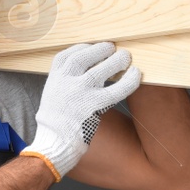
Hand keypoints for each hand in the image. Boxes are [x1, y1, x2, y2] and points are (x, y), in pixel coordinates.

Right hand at [21, 42, 141, 180]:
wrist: (55, 141)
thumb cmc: (56, 120)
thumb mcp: (53, 93)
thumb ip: (65, 80)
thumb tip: (84, 70)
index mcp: (54, 76)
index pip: (69, 54)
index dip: (84, 48)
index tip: (93, 47)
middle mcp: (66, 80)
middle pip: (86, 56)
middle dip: (101, 50)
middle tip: (114, 49)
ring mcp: (80, 92)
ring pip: (102, 70)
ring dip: (117, 61)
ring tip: (126, 57)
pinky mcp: (94, 105)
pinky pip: (117, 89)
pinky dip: (129, 81)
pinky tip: (136, 74)